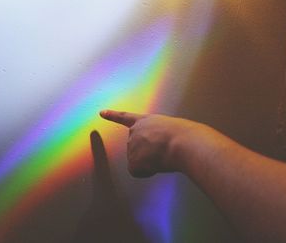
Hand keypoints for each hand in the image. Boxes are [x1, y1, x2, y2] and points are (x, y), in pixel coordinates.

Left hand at [100, 110, 220, 177]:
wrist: (182, 142)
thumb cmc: (184, 135)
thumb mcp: (170, 128)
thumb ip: (159, 136)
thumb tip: (162, 152)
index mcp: (146, 121)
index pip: (126, 117)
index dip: (113, 115)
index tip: (102, 112)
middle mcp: (135, 131)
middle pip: (138, 149)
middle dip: (149, 154)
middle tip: (164, 151)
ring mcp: (131, 145)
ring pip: (141, 162)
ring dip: (152, 162)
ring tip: (164, 154)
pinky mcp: (132, 160)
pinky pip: (140, 172)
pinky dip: (149, 172)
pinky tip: (158, 164)